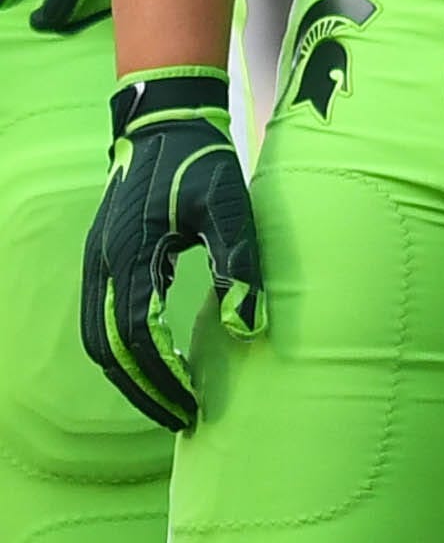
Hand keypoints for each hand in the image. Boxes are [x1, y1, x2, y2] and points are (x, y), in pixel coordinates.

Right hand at [81, 65, 260, 428]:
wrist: (164, 125)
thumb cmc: (202, 165)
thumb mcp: (230, 209)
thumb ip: (239, 265)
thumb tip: (246, 328)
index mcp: (130, 254)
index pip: (137, 336)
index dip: (162, 376)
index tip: (191, 406)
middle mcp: (104, 263)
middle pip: (109, 347)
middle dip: (142, 388)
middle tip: (180, 418)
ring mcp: (99, 260)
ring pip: (99, 336)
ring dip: (129, 373)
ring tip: (168, 401)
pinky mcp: (105, 258)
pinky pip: (102, 317)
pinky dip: (122, 349)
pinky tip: (155, 362)